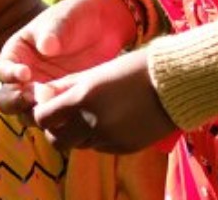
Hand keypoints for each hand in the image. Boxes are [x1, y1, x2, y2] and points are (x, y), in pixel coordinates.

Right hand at [0, 0, 139, 124]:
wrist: (105, 25)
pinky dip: (58, 118)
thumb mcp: (62, 20)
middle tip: (36, 98)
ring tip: (56, 105)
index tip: (26, 73)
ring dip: (38, 114)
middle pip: (8, 99)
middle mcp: (23, 77)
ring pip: (28, 113)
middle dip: (18, 102)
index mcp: (16, 54)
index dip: (10, 75)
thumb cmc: (76, 15)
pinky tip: (71, 112)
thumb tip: (46, 47)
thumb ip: (52, 32)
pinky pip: (53, 116)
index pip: (2, 70)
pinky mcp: (61, 101)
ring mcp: (42, 91)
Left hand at [32, 50, 178, 154]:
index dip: (42, 112)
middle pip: (56, 140)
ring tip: (90, 116)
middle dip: (55, 129)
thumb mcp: (97, 71)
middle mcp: (93, 123)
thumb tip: (42, 93)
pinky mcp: (123, 148)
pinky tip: (110, 121)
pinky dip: (97, 138)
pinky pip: (100, 148)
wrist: (175, 85)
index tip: (48, 105)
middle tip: (63, 117)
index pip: (43, 117)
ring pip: (78, 145)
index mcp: (83, 99)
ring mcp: (109, 139)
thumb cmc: (135, 69)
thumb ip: (67, 84)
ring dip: (76, 135)